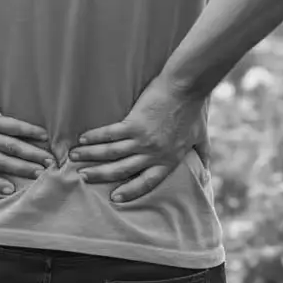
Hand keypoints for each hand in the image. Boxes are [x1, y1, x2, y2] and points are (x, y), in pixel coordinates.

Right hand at [69, 79, 209, 203]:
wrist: (186, 85)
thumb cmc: (194, 108)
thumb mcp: (201, 136)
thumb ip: (203, 155)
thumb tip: (208, 175)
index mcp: (169, 160)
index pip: (147, 182)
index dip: (130, 191)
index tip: (114, 197)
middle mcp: (154, 154)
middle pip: (122, 170)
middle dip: (101, 175)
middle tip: (84, 177)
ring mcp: (143, 139)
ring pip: (111, 154)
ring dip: (90, 157)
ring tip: (75, 157)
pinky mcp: (134, 123)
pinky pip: (109, 134)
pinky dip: (94, 137)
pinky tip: (83, 139)